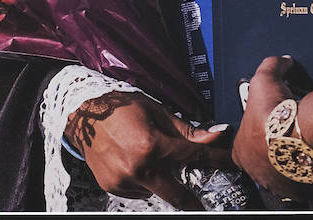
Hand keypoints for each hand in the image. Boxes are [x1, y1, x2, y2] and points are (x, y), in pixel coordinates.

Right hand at [66, 91, 231, 208]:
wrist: (82, 114)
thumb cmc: (120, 107)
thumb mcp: (156, 111)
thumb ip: (186, 130)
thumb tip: (214, 136)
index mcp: (151, 146)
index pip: (193, 158)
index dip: (216, 160)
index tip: (230, 164)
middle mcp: (138, 168)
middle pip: (176, 196)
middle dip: (193, 203)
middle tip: (203, 206)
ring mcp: (123, 181)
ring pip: (155, 191)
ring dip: (161, 181)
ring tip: (149, 159)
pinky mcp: (112, 187)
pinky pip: (136, 190)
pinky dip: (142, 181)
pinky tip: (135, 163)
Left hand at [230, 56, 312, 201]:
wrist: (303, 135)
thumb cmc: (277, 114)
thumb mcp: (265, 79)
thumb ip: (271, 66)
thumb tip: (281, 60)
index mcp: (241, 150)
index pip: (242, 147)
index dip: (255, 135)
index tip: (268, 127)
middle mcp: (256, 171)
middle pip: (263, 163)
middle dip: (273, 151)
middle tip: (289, 135)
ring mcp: (278, 183)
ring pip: (283, 175)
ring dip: (291, 162)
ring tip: (303, 147)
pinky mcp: (301, 191)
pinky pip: (305, 186)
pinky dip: (310, 174)